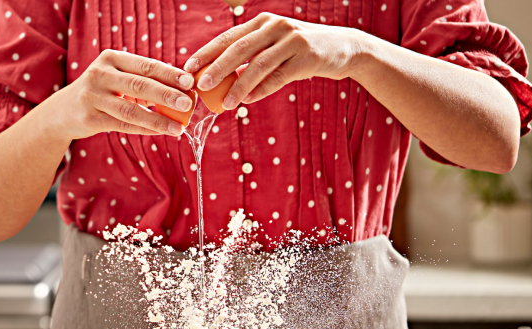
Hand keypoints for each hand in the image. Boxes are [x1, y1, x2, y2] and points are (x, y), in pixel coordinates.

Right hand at [51, 50, 195, 139]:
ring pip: (131, 109)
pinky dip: (145, 129)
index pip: (146, 65)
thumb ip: (143, 82)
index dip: (169, 74)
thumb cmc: (101, 92)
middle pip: (139, 85)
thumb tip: (182, 92)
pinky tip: (161, 132)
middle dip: (167, 94)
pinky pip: (123, 125)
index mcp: (111, 58)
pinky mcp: (90, 118)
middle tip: (187, 103)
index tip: (190, 82)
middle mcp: (100, 74)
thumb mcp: (117, 79)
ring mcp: (93, 96)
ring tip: (179, 126)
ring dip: (158, 119)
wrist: (63, 111)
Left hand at [184, 13, 366, 109]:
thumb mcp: (274, 48)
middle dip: (217, 67)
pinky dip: (262, 90)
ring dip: (239, 85)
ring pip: (259, 64)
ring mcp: (292, 40)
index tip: (188, 68)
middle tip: (200, 85)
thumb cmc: (300, 51)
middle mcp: (275, 27)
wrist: (344, 47)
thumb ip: (250, 60)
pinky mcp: (307, 57)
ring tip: (224, 103)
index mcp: (262, 23)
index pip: (228, 37)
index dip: (206, 52)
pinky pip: (279, 77)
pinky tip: (248, 101)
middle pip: (240, 48)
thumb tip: (221, 81)